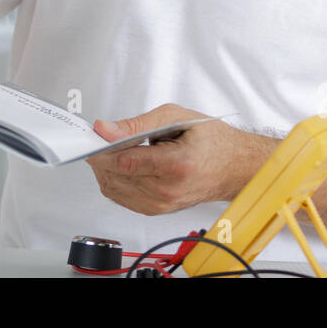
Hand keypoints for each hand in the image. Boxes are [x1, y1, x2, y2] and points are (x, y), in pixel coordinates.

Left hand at [86, 104, 261, 215]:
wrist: (232, 166)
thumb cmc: (210, 140)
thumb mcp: (175, 117)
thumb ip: (137, 124)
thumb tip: (105, 129)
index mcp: (177, 166)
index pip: (125, 162)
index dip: (103, 147)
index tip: (94, 135)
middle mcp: (168, 191)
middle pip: (115, 175)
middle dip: (102, 154)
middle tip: (102, 136)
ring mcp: (160, 205)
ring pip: (113, 188)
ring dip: (106, 167)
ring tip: (115, 147)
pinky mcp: (154, 210)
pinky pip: (120, 196)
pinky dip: (114, 178)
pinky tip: (121, 163)